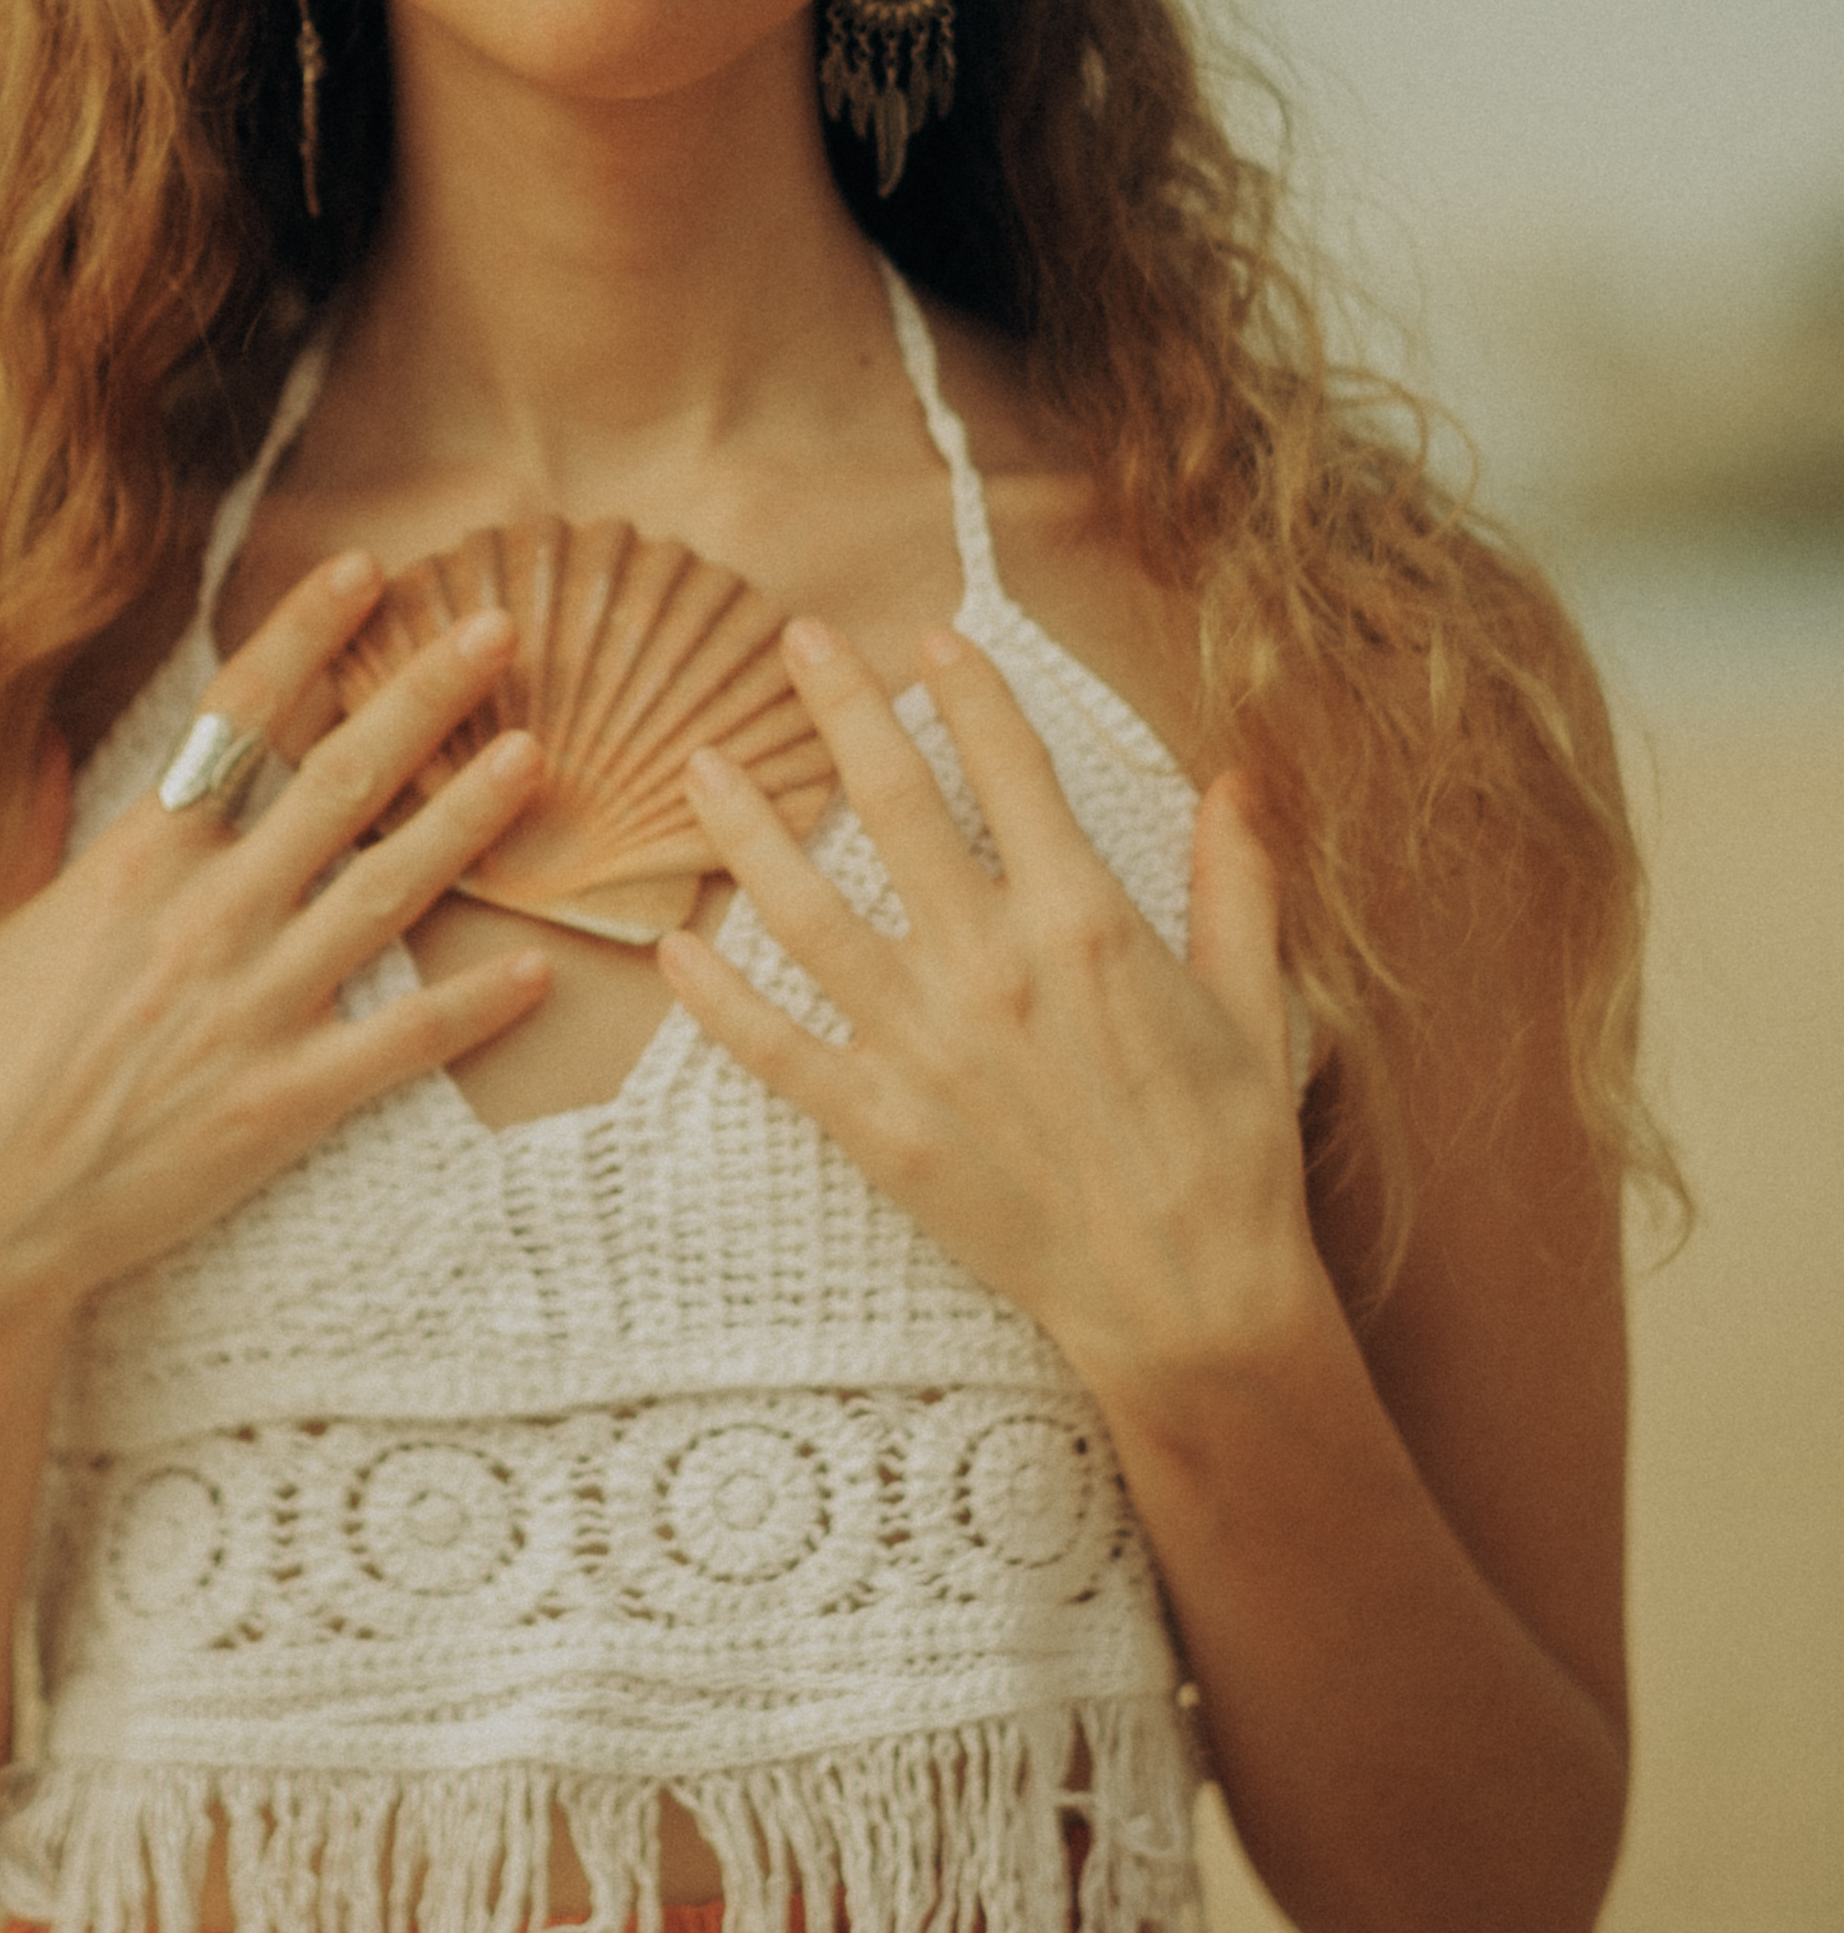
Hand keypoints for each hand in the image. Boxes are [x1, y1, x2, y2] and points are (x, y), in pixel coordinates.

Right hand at [0, 552, 549, 1340]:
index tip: (365, 570)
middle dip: (422, 696)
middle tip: (500, 628)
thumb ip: (33, 831)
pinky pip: (402, 1044)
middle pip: (338, 781)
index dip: (305, 635)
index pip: (236, 716)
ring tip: (537, 754)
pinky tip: (539, 968)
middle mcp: (208, 918)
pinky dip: (474, 1007)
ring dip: (469, 819)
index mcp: (134, 862)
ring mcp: (255, 1008)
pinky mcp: (284, 1102)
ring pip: (387, 890)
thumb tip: (52, 742)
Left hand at [654, 616, 1320, 1400]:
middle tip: (794, 640)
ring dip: (748, 830)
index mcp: (1087, 923)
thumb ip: (1237, 883)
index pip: (1013, 769)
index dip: (968, 692)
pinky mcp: (882, 1128)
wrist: (1189, 1298)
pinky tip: (676, 948)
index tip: (931, 634)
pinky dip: (720, 1000)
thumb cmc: (1230, 1152)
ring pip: (809, 911)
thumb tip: (1238, 781)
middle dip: (840, 710)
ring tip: (700, 765)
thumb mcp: (1256, 1002)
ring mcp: (926, 1047)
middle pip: (894, 807)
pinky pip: (778, 1049)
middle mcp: (993, 967)